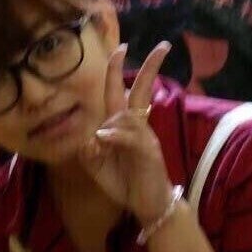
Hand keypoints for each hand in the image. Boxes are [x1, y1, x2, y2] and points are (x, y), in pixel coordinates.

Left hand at [79, 41, 175, 226]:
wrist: (147, 205)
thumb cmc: (125, 182)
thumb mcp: (97, 167)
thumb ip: (89, 150)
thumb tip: (91, 136)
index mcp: (124, 127)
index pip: (122, 93)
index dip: (118, 72)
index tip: (121, 48)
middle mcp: (137, 127)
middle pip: (142, 91)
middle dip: (150, 68)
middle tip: (162, 46)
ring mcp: (145, 139)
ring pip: (130, 116)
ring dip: (112, 125)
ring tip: (100, 151)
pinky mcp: (149, 153)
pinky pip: (132, 137)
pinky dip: (117, 135)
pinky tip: (105, 138)